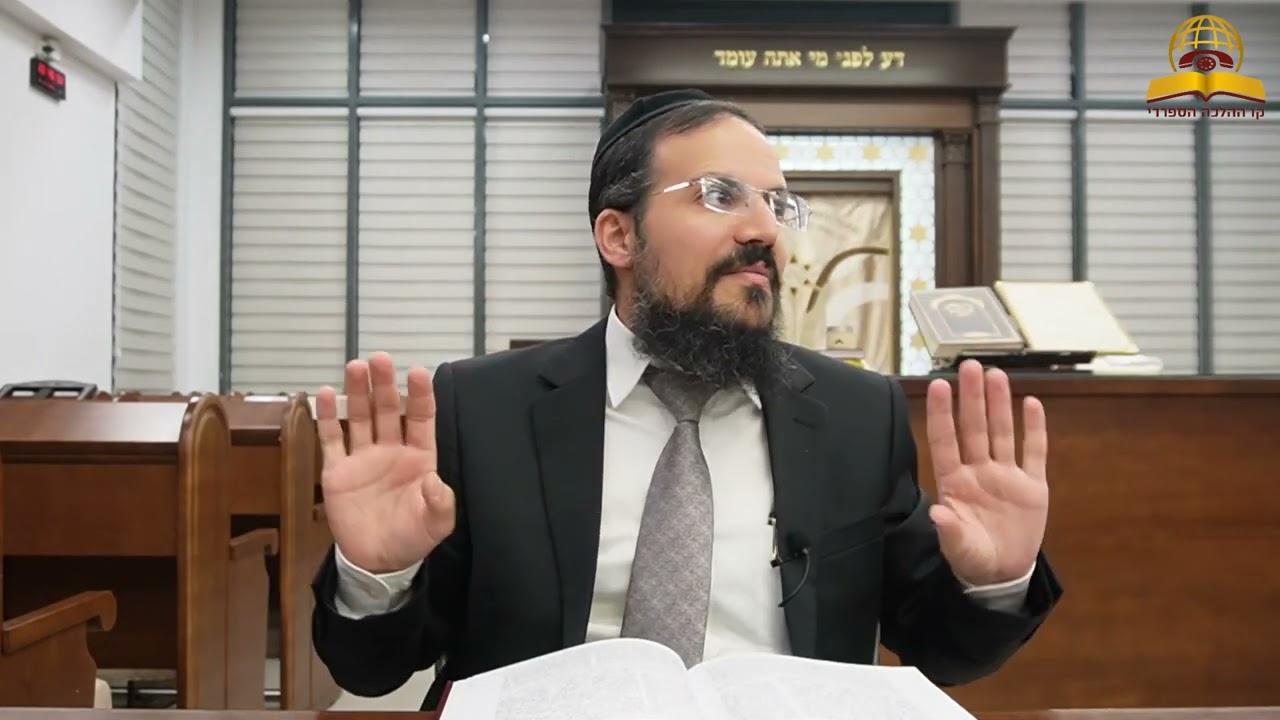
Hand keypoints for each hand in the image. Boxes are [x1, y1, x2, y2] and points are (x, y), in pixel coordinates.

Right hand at [316, 352, 455, 574]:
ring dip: (357, 392)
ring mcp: (362, 458)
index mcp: (419, 457)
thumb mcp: (436, 524)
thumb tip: (434, 479)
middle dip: (384, 384)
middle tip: (380, 359)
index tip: (417, 371)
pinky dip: (326, 417)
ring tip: (355, 367)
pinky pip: (331, 439)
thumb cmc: (412, 538)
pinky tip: (323, 394)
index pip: (421, 418)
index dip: (420, 395)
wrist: (377, 562)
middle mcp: (391, 450)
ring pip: (359, 417)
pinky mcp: (337, 471)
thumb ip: (439, 502)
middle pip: (388, 409)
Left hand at [925, 360, 1047, 586]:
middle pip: (974, 428)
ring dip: (999, 404)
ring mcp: (1006, 476)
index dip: (942, 414)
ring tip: (996, 375)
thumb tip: (938, 514)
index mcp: (955, 484)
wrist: (1002, 574)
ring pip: (1001, 433)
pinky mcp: (1032, 486)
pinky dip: (1033, 429)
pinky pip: (1033, 452)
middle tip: (970, 365)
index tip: (938, 386)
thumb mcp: (959, 549)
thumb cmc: (972, 557)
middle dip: (972, 397)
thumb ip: (950, 532)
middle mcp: (979, 472)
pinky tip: (1031, 404)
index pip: (946, 441)